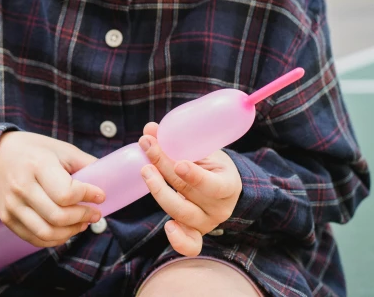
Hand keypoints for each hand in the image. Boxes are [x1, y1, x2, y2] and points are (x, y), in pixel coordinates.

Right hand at [0, 131, 105, 247]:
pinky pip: (34, 238)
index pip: (66, 193)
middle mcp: (21, 186)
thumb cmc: (35, 150)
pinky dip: (55, 239)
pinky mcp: (7, 218)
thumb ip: (85, 165)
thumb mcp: (62, 149)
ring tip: (83, 223)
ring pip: (46, 232)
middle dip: (83, 217)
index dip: (88, 196)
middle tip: (95, 213)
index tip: (100, 195)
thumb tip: (111, 180)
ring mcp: (12, 205)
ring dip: (71, 232)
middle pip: (58, 216)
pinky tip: (66, 230)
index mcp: (37, 165)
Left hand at [139, 122, 241, 256]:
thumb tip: (149, 128)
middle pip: (187, 192)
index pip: (213, 184)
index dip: (196, 176)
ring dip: (159, 191)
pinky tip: (168, 227)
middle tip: (148, 148)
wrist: (222, 186)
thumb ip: (178, 140)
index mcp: (228, 185)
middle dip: (164, 168)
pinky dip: (178, 239)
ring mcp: (206, 222)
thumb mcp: (203, 149)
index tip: (178, 164)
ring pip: (180, 212)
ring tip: (145, 170)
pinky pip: (189, 244)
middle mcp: (219, 208)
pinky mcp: (194, 232)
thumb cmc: (212, 165)